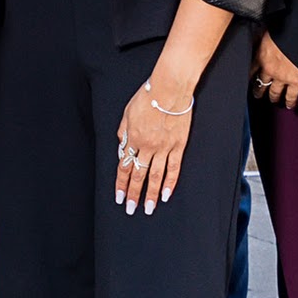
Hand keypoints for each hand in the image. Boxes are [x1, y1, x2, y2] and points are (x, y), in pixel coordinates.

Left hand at [115, 78, 192, 215]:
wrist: (169, 88)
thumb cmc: (148, 96)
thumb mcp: (127, 112)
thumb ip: (124, 131)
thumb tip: (122, 145)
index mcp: (132, 138)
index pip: (124, 166)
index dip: (121, 183)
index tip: (119, 197)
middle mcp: (147, 146)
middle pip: (138, 175)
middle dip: (133, 194)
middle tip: (131, 209)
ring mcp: (164, 147)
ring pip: (155, 176)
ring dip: (151, 194)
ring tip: (149, 209)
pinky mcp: (178, 146)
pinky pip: (173, 168)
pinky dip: (169, 183)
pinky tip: (166, 195)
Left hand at [251, 32, 297, 108]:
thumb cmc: (286, 30)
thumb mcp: (268, 31)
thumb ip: (261, 36)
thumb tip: (255, 33)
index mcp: (261, 55)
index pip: (250, 69)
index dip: (247, 75)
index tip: (245, 80)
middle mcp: (269, 69)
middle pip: (260, 82)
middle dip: (258, 89)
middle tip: (256, 94)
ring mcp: (282, 77)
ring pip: (274, 91)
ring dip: (272, 97)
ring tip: (272, 100)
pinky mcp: (295, 82)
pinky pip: (291, 95)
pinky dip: (290, 101)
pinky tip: (289, 105)